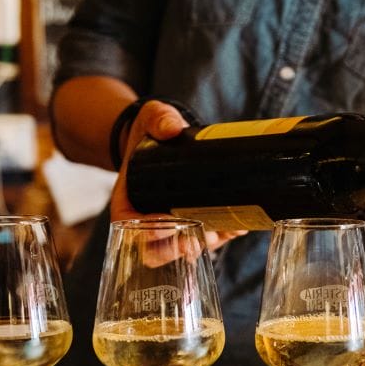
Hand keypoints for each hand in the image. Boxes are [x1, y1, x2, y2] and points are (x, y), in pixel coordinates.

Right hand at [109, 100, 245, 252]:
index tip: (162, 225)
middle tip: (193, 240)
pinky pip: (207, 236)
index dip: (144, 231)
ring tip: (220, 233)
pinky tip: (236, 229)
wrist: (165, 137)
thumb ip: (159, 119)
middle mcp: (149, 218)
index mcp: (128, 201)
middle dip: (176, 247)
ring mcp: (173, 223)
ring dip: (202, 245)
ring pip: (185, 247)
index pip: (129, 225)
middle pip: (157, 247)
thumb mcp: (151, 118)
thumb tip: (172, 128)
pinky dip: (222, 235)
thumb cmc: (152, 131)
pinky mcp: (196, 220)